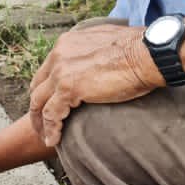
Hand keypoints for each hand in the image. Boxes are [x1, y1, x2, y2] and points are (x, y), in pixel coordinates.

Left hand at [27, 24, 161, 147]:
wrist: (148, 54)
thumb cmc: (139, 50)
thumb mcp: (107, 44)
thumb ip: (94, 51)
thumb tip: (100, 60)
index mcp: (66, 44)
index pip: (47, 71)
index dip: (45, 90)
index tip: (49, 104)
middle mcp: (58, 55)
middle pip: (38, 86)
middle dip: (37, 107)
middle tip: (41, 124)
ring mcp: (61, 72)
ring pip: (39, 102)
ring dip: (40, 122)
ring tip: (46, 136)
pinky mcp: (68, 88)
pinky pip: (52, 114)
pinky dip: (51, 129)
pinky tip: (53, 140)